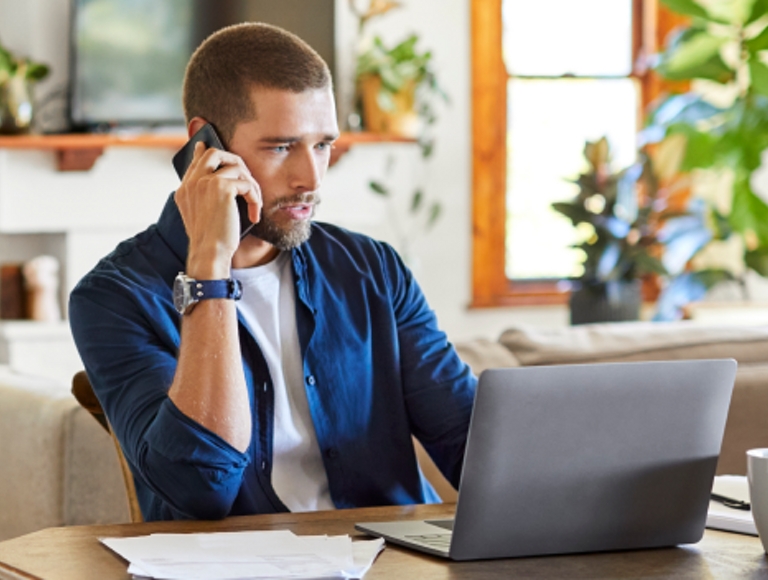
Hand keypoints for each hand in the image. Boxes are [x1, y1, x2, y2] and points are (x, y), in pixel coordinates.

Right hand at [174, 142, 261, 278]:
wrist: (210, 254)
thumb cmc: (211, 240)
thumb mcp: (204, 215)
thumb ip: (207, 195)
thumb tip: (222, 181)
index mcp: (185, 189)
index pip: (197, 160)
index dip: (206, 152)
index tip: (208, 146)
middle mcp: (192, 182)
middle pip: (214, 153)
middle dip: (236, 162)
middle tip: (247, 181)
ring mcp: (205, 182)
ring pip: (237, 168)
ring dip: (252, 186)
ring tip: (254, 204)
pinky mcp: (221, 188)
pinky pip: (247, 184)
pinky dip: (255, 199)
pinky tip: (254, 215)